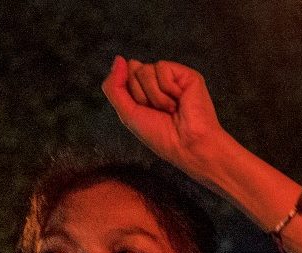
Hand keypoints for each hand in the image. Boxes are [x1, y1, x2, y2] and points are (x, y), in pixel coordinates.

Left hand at [102, 57, 226, 172]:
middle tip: (158, 111)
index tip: (144, 111)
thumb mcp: (127, 113)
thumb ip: (114, 86)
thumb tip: (118, 58)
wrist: (187, 145)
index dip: (129, 93)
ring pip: (145, 69)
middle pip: (133, 69)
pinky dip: (167, 88)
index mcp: (144, 91)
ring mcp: (172, 78)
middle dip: (140, 94)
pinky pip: (162, 67)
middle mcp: (157, 82)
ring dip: (155, 95)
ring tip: (170, 108)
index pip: (124, 74)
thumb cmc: (161, 136)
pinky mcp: (186, 75)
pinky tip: (179, 100)